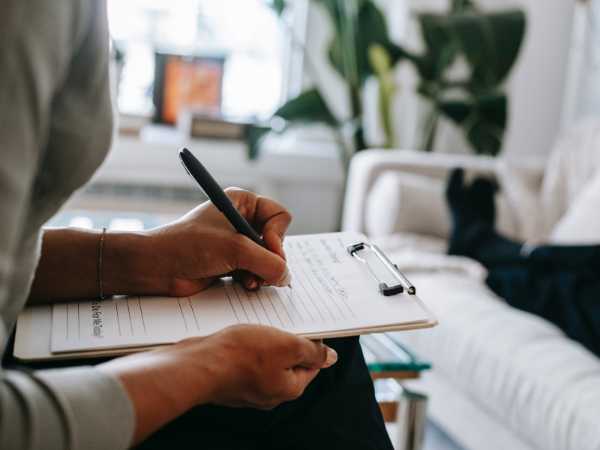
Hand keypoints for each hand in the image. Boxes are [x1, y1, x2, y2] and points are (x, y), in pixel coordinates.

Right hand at [100, 325, 337, 443]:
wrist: (197, 365)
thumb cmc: (240, 355)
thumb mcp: (286, 345)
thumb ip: (312, 352)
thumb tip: (330, 358)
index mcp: (289, 388)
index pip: (312, 364)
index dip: (311, 342)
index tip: (305, 326)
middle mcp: (270, 393)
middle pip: (288, 362)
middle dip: (286, 341)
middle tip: (279, 323)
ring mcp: (249, 389)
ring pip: (266, 360)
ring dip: (265, 342)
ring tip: (257, 327)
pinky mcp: (231, 381)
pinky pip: (246, 362)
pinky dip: (246, 348)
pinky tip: (239, 336)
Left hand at [138, 188, 291, 296]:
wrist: (156, 267)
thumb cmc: (189, 246)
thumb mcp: (235, 249)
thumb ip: (268, 262)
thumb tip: (286, 277)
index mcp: (242, 202)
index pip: (280, 216)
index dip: (278, 236)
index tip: (268, 250)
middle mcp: (242, 220)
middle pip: (277, 240)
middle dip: (270, 258)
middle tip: (262, 271)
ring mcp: (237, 242)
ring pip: (268, 259)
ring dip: (262, 272)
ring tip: (250, 280)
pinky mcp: (231, 262)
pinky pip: (256, 271)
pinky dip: (253, 279)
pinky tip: (243, 284)